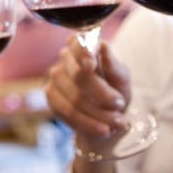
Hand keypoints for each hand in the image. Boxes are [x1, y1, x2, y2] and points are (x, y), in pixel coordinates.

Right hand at [45, 34, 130, 149]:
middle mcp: (66, 58)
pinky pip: (67, 113)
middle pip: (79, 75)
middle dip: (102, 94)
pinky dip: (88, 123)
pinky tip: (102, 130)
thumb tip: (104, 46)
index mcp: (84, 46)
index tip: (92, 64)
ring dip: (99, 114)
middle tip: (121, 105)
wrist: (107, 118)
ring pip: (75, 98)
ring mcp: (55, 78)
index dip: (83, 53)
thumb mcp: (122, 80)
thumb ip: (114, 66)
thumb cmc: (116, 92)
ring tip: (117, 123)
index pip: (77, 43)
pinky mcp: (51, 97)